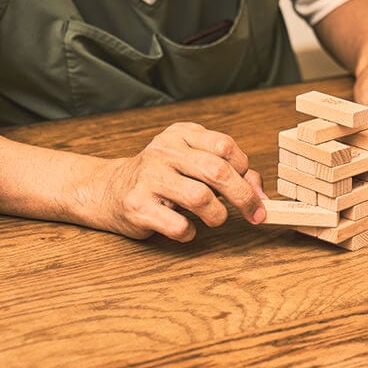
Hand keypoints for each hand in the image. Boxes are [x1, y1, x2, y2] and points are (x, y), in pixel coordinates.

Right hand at [94, 122, 266, 241]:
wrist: (108, 189)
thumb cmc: (161, 177)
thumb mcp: (192, 162)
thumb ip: (228, 171)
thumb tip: (260, 192)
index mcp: (180, 134)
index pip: (225, 146)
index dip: (244, 170)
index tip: (251, 188)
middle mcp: (164, 151)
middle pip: (218, 171)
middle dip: (243, 197)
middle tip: (255, 213)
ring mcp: (149, 177)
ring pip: (201, 198)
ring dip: (218, 215)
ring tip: (215, 218)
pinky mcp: (138, 206)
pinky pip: (179, 225)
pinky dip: (191, 232)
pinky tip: (187, 228)